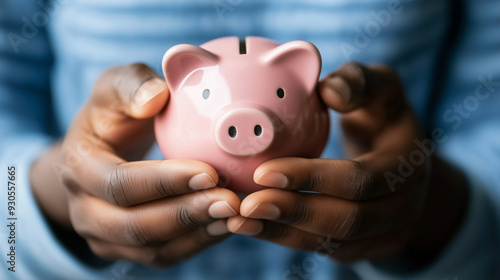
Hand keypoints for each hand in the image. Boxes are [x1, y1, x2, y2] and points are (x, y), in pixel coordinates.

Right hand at [30, 63, 239, 266]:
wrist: (101, 150)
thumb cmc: (114, 114)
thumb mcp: (115, 88)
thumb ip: (132, 85)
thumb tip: (155, 97)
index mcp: (79, 166)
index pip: (118, 184)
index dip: (164, 182)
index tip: (210, 172)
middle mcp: (84, 209)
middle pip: (133, 226)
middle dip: (185, 215)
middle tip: (230, 202)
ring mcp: (103, 235)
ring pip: (150, 250)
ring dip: (195, 234)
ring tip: (234, 215)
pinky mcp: (125, 249)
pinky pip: (162, 256)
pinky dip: (196, 244)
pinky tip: (226, 226)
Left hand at [227, 63, 467, 264]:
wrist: (403, 159)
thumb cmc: (382, 115)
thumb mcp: (382, 88)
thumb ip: (359, 81)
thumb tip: (330, 92)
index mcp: (407, 164)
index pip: (359, 179)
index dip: (312, 178)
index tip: (263, 171)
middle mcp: (404, 205)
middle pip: (348, 221)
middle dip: (294, 213)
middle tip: (247, 205)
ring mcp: (387, 230)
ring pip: (334, 243)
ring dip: (284, 234)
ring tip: (240, 221)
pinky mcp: (367, 244)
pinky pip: (327, 250)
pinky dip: (289, 239)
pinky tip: (255, 227)